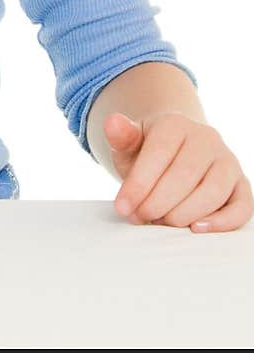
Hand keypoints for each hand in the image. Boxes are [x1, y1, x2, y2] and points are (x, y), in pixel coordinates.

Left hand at [105, 111, 252, 232]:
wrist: (174, 153)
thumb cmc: (148, 153)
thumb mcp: (129, 144)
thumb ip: (121, 136)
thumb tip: (113, 123)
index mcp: (176, 124)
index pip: (159, 153)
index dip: (139, 183)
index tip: (122, 207)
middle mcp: (206, 138)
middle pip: (186, 174)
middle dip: (159, 202)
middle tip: (140, 218)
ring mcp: (227, 161)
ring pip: (213, 191)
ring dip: (184, 214)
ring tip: (162, 223)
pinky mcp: (240, 185)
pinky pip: (242, 206)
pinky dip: (222, 222)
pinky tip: (196, 229)